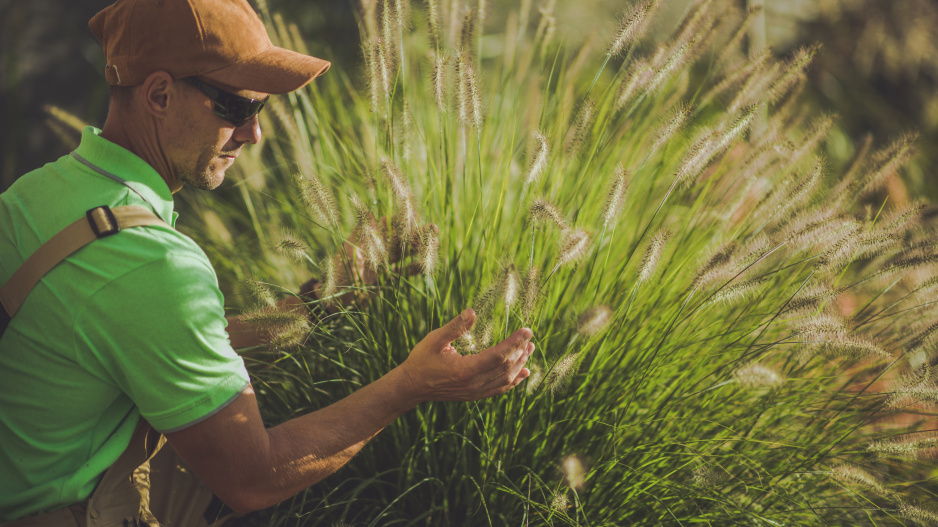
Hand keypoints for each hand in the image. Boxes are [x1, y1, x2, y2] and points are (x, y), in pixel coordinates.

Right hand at [398, 309, 533, 401]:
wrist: (412, 386)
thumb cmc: (422, 359)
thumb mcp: (435, 339)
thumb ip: (455, 327)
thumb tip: (473, 311)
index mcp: (465, 370)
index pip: (498, 355)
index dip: (515, 342)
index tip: (527, 330)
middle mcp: (473, 384)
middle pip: (506, 367)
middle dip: (520, 351)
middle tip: (530, 337)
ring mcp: (475, 392)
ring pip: (505, 379)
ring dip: (520, 364)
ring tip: (529, 350)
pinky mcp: (475, 396)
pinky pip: (499, 389)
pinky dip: (514, 381)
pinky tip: (523, 372)